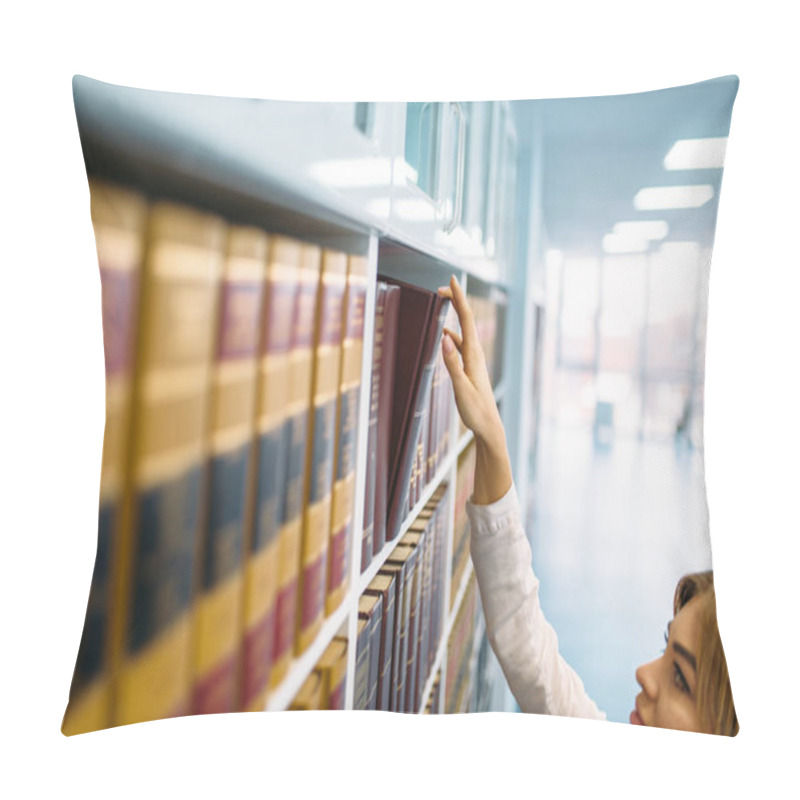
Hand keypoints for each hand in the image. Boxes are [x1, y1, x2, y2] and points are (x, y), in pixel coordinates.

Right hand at [437, 275, 502, 447]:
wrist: (489, 426)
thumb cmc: (475, 410)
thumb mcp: (461, 388)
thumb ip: (452, 364)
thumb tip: (444, 339)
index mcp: (474, 355)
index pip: (466, 319)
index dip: (458, 298)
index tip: (451, 280)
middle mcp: (475, 353)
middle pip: (465, 320)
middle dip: (455, 301)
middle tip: (440, 288)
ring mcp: (473, 360)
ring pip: (463, 330)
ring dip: (453, 315)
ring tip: (441, 302)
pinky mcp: (470, 367)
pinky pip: (460, 344)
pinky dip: (451, 333)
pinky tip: (444, 335)